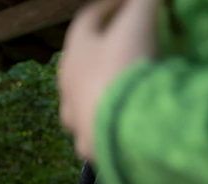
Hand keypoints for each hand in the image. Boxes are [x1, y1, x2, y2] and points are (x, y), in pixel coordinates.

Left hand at [59, 0, 159, 159]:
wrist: (121, 126)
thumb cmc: (123, 68)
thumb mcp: (136, 24)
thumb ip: (141, 4)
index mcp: (75, 55)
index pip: (86, 21)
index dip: (108, 6)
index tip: (126, 2)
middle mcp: (66, 88)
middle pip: (77, 63)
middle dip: (99, 50)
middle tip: (122, 42)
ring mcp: (74, 119)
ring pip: (79, 100)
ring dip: (95, 90)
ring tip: (115, 86)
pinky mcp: (88, 145)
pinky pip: (92, 131)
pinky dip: (103, 122)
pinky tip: (115, 123)